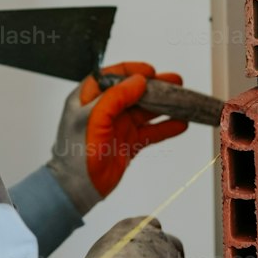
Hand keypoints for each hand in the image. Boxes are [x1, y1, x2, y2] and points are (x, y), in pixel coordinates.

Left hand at [46, 60, 188, 213]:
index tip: (150, 72)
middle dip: (155, 87)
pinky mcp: (128, 143)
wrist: (76, 187)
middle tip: (175, 83)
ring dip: (164, 106)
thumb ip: (115, 97)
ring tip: (183, 100)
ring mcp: (118, 126)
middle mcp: (105, 109)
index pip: (113, 76)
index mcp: (89, 97)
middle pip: (135, 92)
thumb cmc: (75, 153)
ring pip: (146, 111)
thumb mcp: (93, 118)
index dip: (132, 71)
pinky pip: (150, 131)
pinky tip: (180, 124)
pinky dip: (165, 127)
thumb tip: (137, 80)